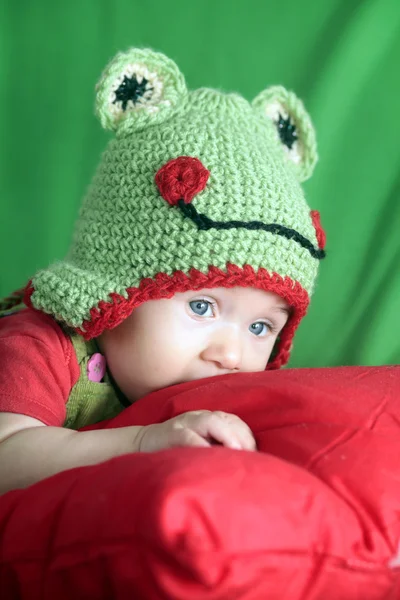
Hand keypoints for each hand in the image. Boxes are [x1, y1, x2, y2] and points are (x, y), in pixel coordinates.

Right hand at [137, 410, 255, 452]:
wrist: (143, 443)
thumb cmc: (177, 449)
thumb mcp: (201, 445)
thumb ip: (218, 449)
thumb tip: (244, 464)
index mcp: (209, 419)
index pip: (235, 421)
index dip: (247, 436)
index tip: (255, 455)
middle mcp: (199, 417)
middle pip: (227, 420)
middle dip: (241, 437)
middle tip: (250, 457)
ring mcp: (184, 423)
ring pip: (210, 422)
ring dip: (227, 436)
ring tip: (237, 452)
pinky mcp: (171, 433)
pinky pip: (187, 435)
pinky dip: (200, 443)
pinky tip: (209, 454)